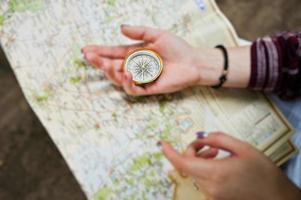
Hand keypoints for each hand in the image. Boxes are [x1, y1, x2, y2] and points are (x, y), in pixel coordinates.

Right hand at [82, 25, 202, 95]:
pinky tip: (127, 74)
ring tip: (107, 66)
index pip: (113, 53)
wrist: (193, 62)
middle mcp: (135, 66)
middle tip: (89, 57)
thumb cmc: (177, 48)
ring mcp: (140, 78)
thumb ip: (139, 32)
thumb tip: (120, 28)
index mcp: (135, 53)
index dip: (100, 51)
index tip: (86, 49)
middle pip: (112, 66)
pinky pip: (133, 89)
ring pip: (119, 79)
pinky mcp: (148, 88)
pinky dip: (127, 83)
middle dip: (99, 62)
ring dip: (111, 73)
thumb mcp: (157, 35)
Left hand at [160, 132, 300, 199]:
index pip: (182, 162)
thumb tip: (199, 136)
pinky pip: (202, 181)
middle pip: (188, 165)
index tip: (162, 142)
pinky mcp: (214, 199)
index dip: (169, 152)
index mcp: (215, 173)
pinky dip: (205, 170)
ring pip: (194, 172)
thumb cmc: (263, 173)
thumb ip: (217, 138)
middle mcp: (209, 187)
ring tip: (217, 153)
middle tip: (209, 145)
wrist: (277, 198)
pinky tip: (218, 164)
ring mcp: (211, 196)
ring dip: (200, 160)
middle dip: (193, 151)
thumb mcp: (242, 148)